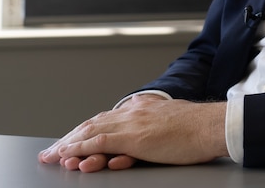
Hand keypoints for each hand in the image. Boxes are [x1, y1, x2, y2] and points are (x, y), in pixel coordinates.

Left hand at [38, 95, 227, 171]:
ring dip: (69, 144)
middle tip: (52, 150)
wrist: (212, 126)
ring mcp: (132, 123)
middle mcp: (134, 111)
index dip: (87, 130)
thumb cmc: (200, 128)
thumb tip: (151, 136)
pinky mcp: (133, 137)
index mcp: (144, 107)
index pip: (108, 118)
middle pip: (94, 124)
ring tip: (53, 156)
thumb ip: (157, 125)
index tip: (74, 139)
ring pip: (91, 132)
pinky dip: (80, 148)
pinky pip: (99, 143)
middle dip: (71, 137)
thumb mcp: (174, 121)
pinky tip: (69, 155)